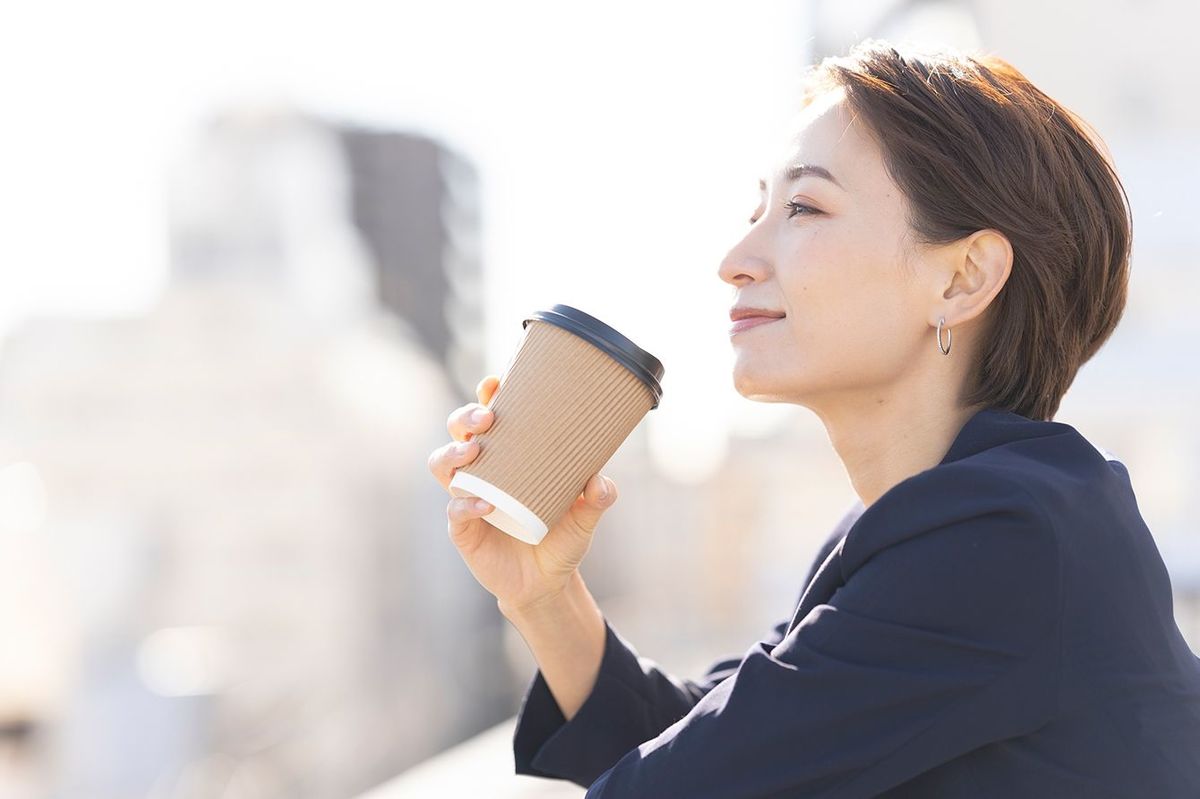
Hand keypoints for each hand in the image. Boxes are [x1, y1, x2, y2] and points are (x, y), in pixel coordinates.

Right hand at [427, 375, 618, 614]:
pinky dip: (466, 504)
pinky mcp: (463, 529)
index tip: (495, 382)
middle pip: (458, 432)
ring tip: (472, 451)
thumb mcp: (586, 517)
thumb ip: (597, 498)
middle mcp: (482, 471)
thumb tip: (600, 481)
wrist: (547, 583)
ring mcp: (467, 497)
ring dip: (453, 453)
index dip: (486, 395)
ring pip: (443, 464)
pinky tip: (484, 504)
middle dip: (465, 417)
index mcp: (507, 456)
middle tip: (487, 419)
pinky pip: (455, 510)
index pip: (489, 416)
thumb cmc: (562, 538)